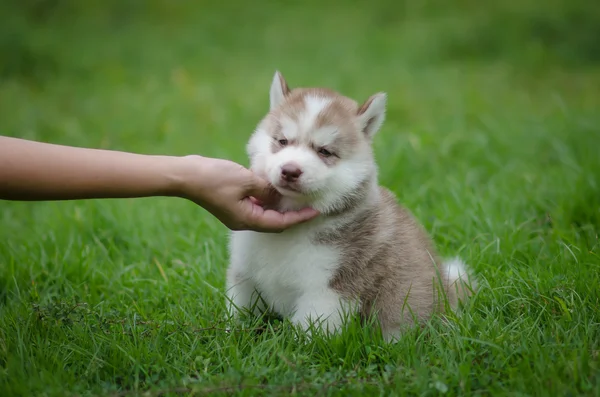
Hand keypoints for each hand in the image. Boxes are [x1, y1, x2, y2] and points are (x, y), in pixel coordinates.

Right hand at [177, 155, 318, 231]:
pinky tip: (273, 186)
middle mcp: (243, 220)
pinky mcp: (232, 202)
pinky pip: (254, 203)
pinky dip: (266, 197)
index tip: (315, 212)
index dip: (299, 218)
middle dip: (291, 213)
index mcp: (248, 220)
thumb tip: (279, 193)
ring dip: (278, 204)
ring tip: (294, 193)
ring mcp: (236, 212)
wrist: (186, 175)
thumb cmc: (215, 178)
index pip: (280, 223)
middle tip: (308, 203)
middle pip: (274, 221)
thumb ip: (267, 188)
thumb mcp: (247, 181)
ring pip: (264, 211)